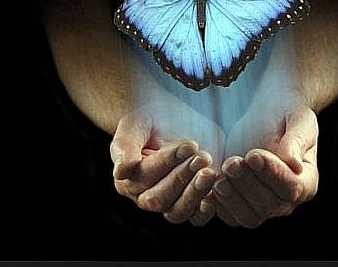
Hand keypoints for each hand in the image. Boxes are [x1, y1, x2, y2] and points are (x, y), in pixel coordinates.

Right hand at [110, 110, 218, 225]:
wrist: (172, 118)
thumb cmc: (150, 120)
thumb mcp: (135, 125)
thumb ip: (125, 147)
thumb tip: (121, 171)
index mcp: (128, 179)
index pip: (146, 176)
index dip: (168, 162)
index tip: (189, 145)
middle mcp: (146, 196)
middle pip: (161, 198)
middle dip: (183, 177)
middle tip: (203, 156)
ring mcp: (170, 202)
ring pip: (178, 211)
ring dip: (196, 193)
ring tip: (210, 172)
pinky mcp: (193, 202)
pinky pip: (197, 218)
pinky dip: (206, 210)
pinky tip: (216, 193)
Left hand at [214, 104, 318, 227]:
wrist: (266, 113)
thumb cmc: (286, 113)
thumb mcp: (297, 119)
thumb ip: (296, 141)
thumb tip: (294, 164)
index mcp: (307, 181)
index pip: (292, 188)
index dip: (272, 174)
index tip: (253, 155)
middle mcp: (287, 200)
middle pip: (269, 206)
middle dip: (247, 184)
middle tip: (231, 162)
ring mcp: (263, 205)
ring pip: (249, 216)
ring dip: (231, 197)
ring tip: (221, 171)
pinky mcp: (240, 203)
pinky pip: (229, 216)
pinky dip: (218, 204)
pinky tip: (209, 183)